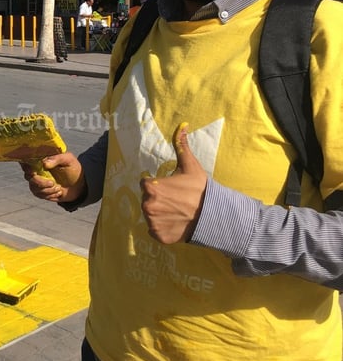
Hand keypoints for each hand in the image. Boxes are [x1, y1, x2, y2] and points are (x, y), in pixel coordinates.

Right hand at [21, 153, 84, 202]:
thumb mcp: (68, 160)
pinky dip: (49, 194)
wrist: (79, 185)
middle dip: (39, 182)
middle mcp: (37, 170)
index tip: (33, 171)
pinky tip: (58, 191)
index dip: (26, 166)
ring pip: (33, 187)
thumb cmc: (73, 168)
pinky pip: (39, 194)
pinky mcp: (41, 191)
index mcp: (41, 160)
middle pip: (28, 176)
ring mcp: (38, 182)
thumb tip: (44, 163)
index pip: (27, 161)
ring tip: (58, 187)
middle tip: (52, 182)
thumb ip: (57, 158)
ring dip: (46, 190)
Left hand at [140, 123, 206, 243]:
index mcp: (151, 187)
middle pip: (147, 200)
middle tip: (176, 201)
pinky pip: (155, 230)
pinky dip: (162, 228)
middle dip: (158, 199)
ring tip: (176, 212)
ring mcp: (152, 222)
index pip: (146, 185)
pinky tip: (175, 223)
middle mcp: (147, 205)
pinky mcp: (158, 236)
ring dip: (159, 213)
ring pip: (150, 215)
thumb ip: (181, 145)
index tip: (171, 189)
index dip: (158, 186)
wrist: (214, 215)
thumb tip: (182, 125)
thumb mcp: (190, 166)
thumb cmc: (200, 188)